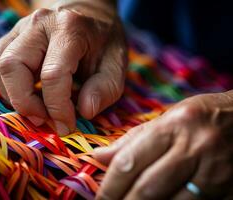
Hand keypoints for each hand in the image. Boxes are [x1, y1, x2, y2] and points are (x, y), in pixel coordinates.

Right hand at [0, 1, 126, 134]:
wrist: (88, 13)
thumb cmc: (103, 40)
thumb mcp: (116, 63)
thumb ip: (105, 88)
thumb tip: (85, 112)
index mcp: (69, 28)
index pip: (52, 75)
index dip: (57, 108)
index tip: (66, 126)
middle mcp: (39, 24)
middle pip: (12, 66)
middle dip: (25, 103)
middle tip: (46, 119)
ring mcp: (20, 27)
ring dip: (13, 95)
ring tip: (37, 108)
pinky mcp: (11, 36)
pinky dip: (7, 85)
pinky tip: (29, 93)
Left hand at [94, 91, 232, 199]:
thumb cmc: (200, 117)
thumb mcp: (167, 119)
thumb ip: (132, 139)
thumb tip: (99, 157)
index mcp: (174, 127)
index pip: (131, 161)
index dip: (110, 185)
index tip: (99, 197)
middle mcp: (195, 149)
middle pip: (147, 189)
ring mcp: (214, 173)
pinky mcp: (227, 191)